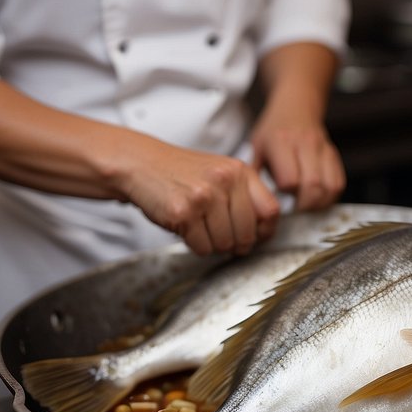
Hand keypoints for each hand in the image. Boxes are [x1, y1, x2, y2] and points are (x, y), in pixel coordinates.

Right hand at [122, 146, 280, 255]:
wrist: (141, 164)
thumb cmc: (181, 174)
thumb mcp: (220, 174)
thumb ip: (244, 197)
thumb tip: (264, 233)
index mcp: (240, 171)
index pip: (270, 211)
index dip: (264, 231)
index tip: (254, 237)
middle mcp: (225, 181)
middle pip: (247, 234)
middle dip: (234, 244)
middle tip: (219, 236)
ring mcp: (204, 196)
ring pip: (224, 244)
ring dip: (211, 244)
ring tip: (198, 226)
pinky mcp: (183, 212)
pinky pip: (201, 247)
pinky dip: (194, 245)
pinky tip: (185, 226)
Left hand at [251, 42, 345, 210]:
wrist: (296, 106)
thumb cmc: (273, 130)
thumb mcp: (257, 148)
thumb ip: (255, 174)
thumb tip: (253, 202)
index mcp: (281, 142)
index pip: (291, 180)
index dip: (285, 194)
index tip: (278, 197)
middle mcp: (305, 143)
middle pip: (313, 185)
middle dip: (304, 205)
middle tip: (295, 209)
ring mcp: (322, 148)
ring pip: (330, 186)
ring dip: (319, 203)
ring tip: (306, 206)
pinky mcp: (334, 155)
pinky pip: (339, 183)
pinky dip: (330, 196)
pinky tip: (317, 197)